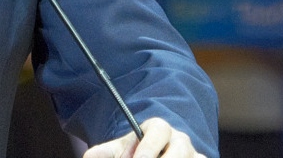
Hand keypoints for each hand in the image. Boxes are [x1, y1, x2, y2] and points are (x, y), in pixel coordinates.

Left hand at [82, 118, 204, 157]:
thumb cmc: (138, 152)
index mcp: (159, 128)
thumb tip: (87, 157)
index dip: (148, 148)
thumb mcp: (122, 149)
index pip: (159, 130)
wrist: (159, 153)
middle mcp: (180, 139)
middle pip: (179, 150)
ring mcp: (194, 154)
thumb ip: (106, 152)